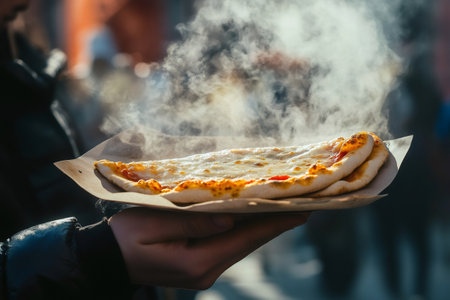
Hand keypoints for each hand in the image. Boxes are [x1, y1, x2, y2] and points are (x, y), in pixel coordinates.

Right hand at [109, 207, 308, 288]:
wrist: (109, 259)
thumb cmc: (126, 238)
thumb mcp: (154, 225)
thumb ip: (192, 223)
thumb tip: (229, 219)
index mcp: (197, 261)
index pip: (244, 238)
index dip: (273, 224)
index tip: (300, 212)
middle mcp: (206, 271)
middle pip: (248, 243)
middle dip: (274, 225)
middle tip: (301, 206)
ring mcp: (204, 271)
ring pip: (241, 245)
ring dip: (262, 228)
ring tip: (283, 210)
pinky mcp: (199, 265)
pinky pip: (229, 246)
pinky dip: (245, 231)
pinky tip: (253, 219)